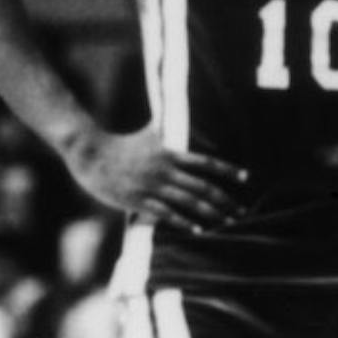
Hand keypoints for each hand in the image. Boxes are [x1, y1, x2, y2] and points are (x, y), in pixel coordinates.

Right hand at [62, 126, 244, 232]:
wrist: (92, 155)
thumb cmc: (121, 144)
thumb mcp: (147, 133)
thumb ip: (165, 128)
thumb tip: (174, 108)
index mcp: (169, 154)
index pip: (205, 163)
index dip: (227, 170)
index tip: (245, 178)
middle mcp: (165, 171)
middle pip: (202, 187)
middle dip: (225, 201)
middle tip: (242, 211)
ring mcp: (152, 187)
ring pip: (189, 202)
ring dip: (211, 214)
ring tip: (226, 222)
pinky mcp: (139, 201)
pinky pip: (166, 214)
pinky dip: (184, 222)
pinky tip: (197, 229)